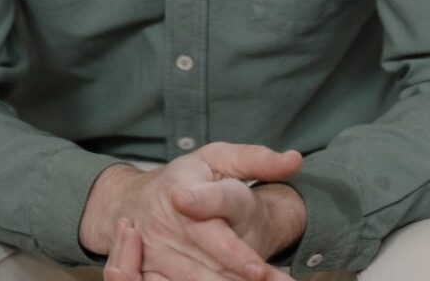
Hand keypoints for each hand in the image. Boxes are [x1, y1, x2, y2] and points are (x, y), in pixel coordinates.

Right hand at [83, 142, 301, 280]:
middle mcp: (165, 222)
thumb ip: (256, 160)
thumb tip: (295, 160)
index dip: (230, 246)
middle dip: (240, 278)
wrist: (134, 200)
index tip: (256, 269)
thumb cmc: (188, 178)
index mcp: (182, 185)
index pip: (209, 216)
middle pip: (206, 260)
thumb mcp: (217, 159)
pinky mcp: (146, 273)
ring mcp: (153, 252)